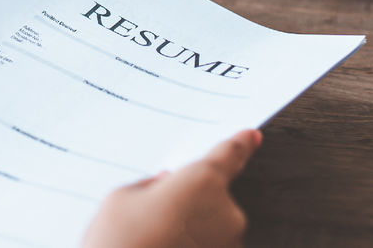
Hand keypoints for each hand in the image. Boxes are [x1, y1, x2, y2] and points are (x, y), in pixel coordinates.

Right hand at [82, 129, 261, 247]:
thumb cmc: (119, 241)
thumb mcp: (121, 199)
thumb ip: (149, 186)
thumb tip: (162, 185)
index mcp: (202, 180)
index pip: (230, 154)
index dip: (242, 142)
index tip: (253, 136)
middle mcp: (224, 211)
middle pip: (213, 194)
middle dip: (192, 200)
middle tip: (159, 212)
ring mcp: (226, 243)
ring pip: (210, 226)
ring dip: (190, 227)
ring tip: (155, 236)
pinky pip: (207, 244)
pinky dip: (190, 243)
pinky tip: (163, 243)